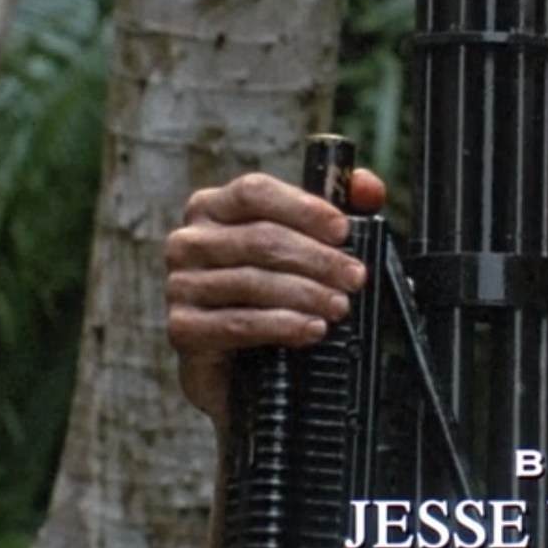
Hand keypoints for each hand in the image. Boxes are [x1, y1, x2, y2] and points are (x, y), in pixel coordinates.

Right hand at [165, 169, 386, 425]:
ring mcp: (180, 284)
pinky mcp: (183, 327)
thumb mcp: (310, 244)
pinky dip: (281, 326)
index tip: (343, 230)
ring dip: (306, 294)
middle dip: (317, 259)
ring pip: (252, 282)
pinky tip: (311, 329)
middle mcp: (189, 240)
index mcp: (214, 207)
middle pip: (259, 239)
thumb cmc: (276, 289)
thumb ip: (342, 207)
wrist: (245, 361)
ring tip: (339, 306)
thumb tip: (367, 186)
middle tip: (355, 278)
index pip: (254, 192)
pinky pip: (238, 323)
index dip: (303, 208)